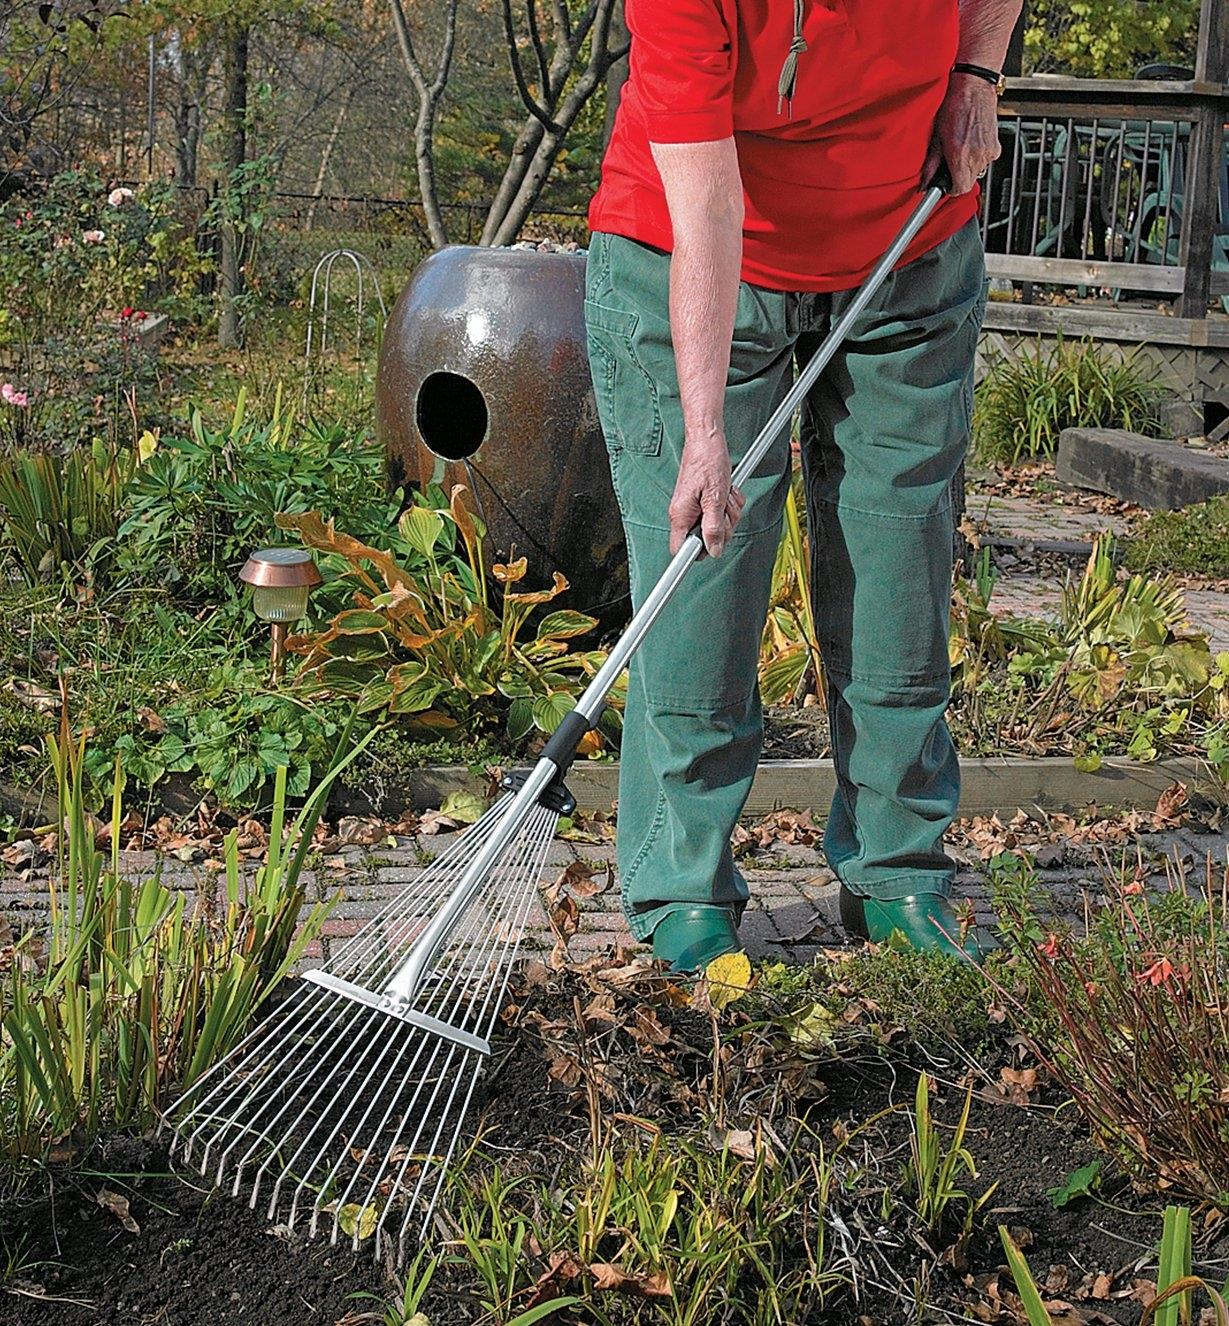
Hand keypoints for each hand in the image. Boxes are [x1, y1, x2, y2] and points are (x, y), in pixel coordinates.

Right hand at [668, 433, 744, 555]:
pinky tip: (727, 491)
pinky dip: (729, 504)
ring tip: (725, 495)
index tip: (712, 546)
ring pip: (717, 527)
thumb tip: (714, 551)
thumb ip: (713, 527)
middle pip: (706, 540)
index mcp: (681, 515)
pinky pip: (721, 514)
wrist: (707, 440)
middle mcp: (685, 515)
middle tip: (725, 509)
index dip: (699, 552)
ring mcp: (695, 509)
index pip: (681, 550)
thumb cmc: (707, 461)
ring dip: (729, 513)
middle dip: (723, 527)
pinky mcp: (704, 503)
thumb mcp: (715, 497)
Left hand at [922, 72, 1001, 195]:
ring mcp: (989, 150)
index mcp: (961, 155)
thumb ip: (931, 164)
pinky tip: (970, 142)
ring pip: (977, 172)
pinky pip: (985, 160)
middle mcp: (977, 155)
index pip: (959, 189)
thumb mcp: (937, 137)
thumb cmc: (955, 105)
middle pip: (968, 181)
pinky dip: (977, 156)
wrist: (974, 86)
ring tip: (960, 147)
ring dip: (967, 166)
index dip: (950, 189)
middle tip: (949, 162)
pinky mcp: (996, 145)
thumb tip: (926, 182)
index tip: (944, 184)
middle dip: (957, 176)